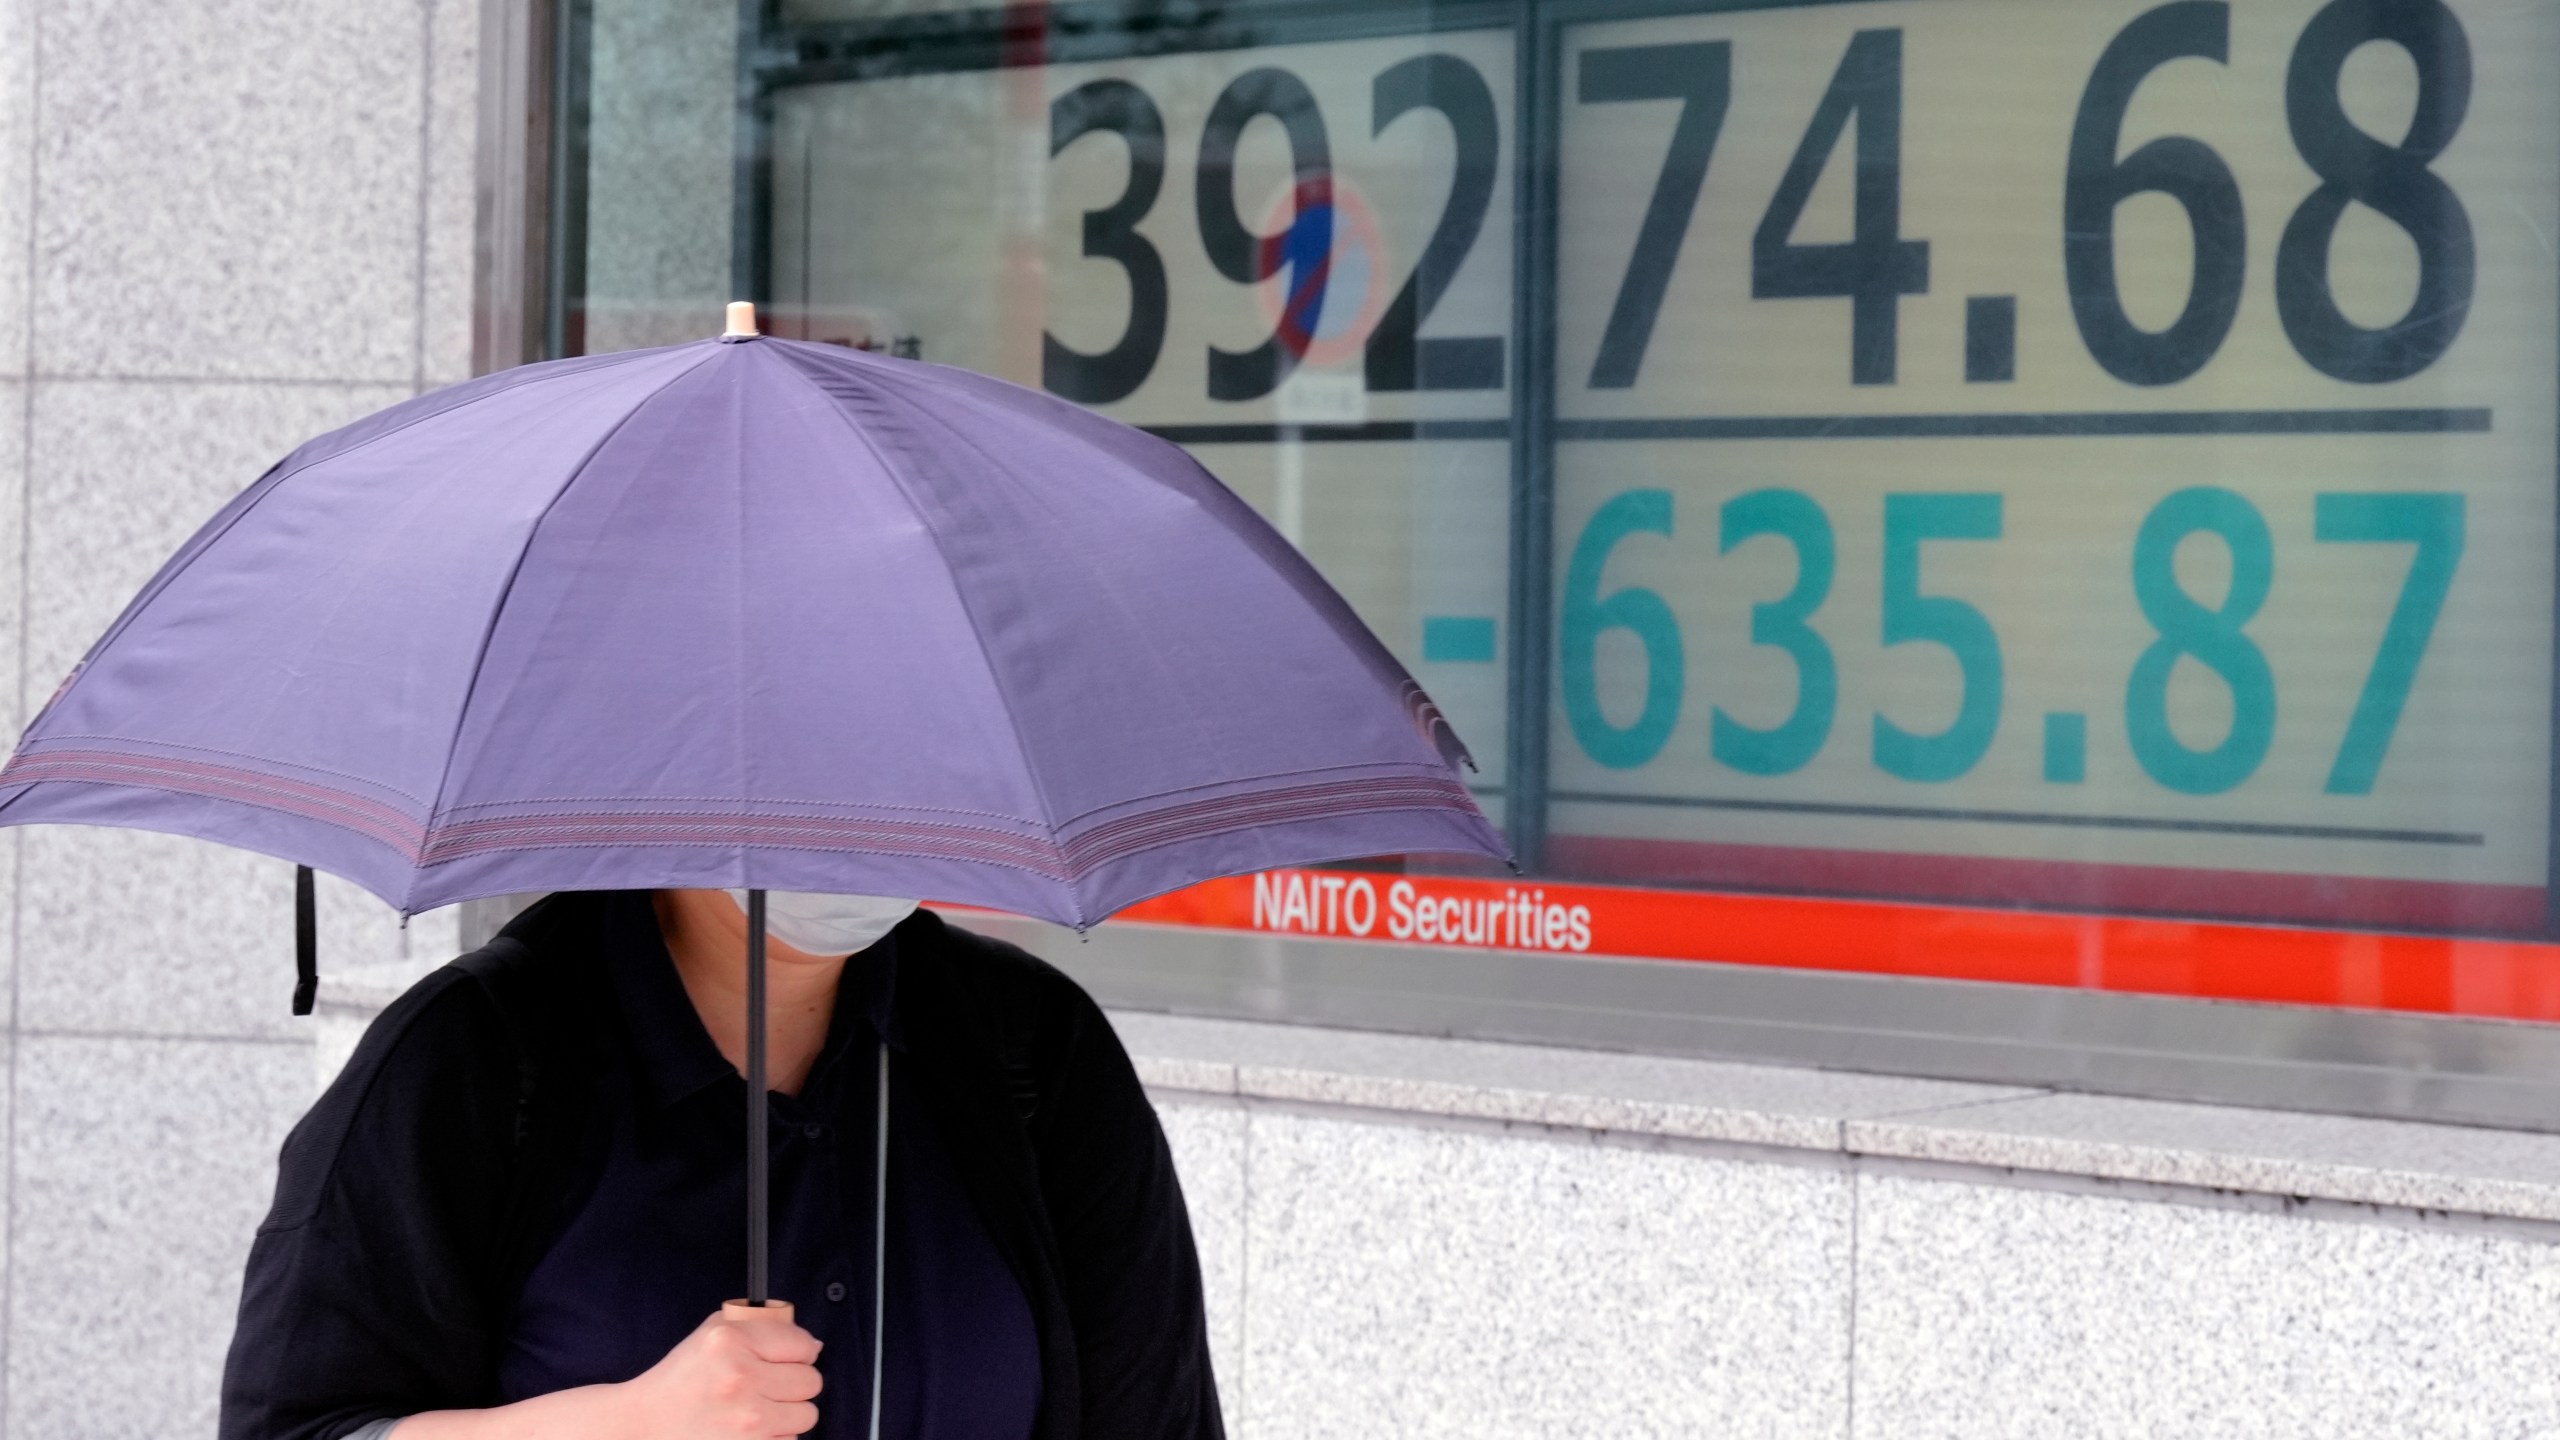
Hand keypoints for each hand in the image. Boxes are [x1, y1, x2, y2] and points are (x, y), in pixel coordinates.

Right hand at [621, 1307, 823, 1438]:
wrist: (644, 1425)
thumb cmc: (682, 1379)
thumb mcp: (712, 1333)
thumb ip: (762, 1326)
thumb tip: (813, 1346)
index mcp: (730, 1341)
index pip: (803, 1343)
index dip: (797, 1352)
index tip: (784, 1359)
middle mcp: (739, 1378)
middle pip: (811, 1380)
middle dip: (794, 1383)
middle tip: (767, 1386)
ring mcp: (746, 1420)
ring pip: (807, 1414)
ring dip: (788, 1413)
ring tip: (758, 1409)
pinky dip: (775, 1437)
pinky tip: (750, 1431)